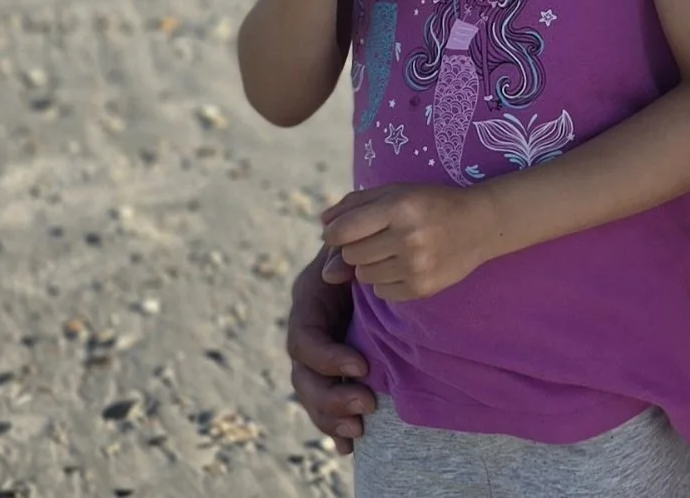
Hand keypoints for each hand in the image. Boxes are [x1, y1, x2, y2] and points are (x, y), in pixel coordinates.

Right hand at [285, 248, 372, 451]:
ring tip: (361, 430)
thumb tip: (335, 270)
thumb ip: (344, 253)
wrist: (384, 250)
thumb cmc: (370, 244)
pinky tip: (348, 447)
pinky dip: (334, 426)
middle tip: (368, 406)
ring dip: (332, 417)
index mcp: (307, 304)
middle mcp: (307, 333)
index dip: (328, 358)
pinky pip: (325, 403)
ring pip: (312, 395)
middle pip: (304, 377)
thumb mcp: (356, 242)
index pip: (304, 340)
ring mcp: (317, 354)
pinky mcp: (332, 369)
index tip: (361, 367)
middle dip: (331, 398)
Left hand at [321, 182, 496, 301]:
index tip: (344, 230)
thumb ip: (356, 203)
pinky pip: (380, 292)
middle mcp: (407, 237)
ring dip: (371, 265)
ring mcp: (415, 266)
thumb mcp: (397, 191)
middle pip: (351, 255)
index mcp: (400, 207)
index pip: (342, 231)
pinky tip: (406, 265)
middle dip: (356, 248)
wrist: (480, 224)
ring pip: (363, 275)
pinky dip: (386, 281)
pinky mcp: (421, 288)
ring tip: (395, 250)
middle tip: (378, 237)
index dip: (335, 232)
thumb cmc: (432, 202)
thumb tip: (322, 223)